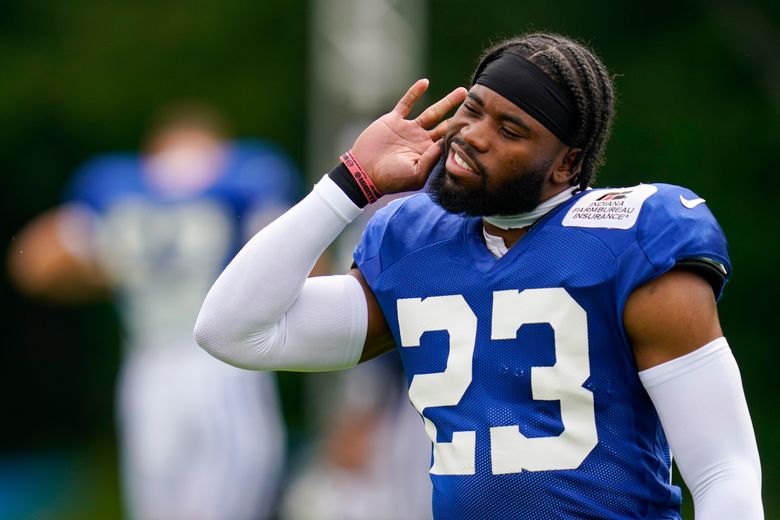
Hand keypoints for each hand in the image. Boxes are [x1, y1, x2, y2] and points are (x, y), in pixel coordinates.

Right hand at [351, 79, 467, 194]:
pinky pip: (406, 103)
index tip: (478, 125)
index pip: (448, 141)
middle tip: (478, 106)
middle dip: (461, 116)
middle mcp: (421, 140)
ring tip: (463, 91)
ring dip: (447, 102)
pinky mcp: (394, 120)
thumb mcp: (414, 174)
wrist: (364, 172)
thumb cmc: (389, 179)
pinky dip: (415, 93)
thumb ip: (430, 160)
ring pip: (432, 112)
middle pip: (446, 125)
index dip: (462, 134)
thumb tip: (443, 145)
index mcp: (427, 153)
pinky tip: (425, 83)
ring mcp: (408, 129)